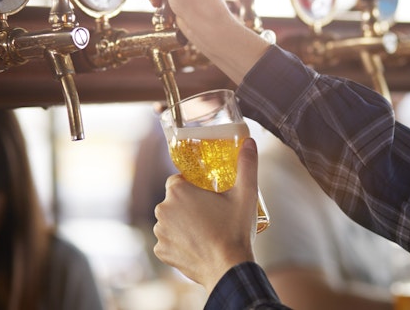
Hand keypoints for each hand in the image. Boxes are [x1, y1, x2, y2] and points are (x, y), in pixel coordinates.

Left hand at [153, 137, 258, 291]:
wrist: (228, 268)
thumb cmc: (235, 229)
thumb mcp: (246, 193)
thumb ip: (247, 164)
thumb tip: (250, 141)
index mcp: (177, 192)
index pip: (178, 180)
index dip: (193, 186)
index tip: (208, 194)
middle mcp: (162, 210)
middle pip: (174, 200)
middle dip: (188, 205)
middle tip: (211, 213)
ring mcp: (160, 233)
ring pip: (171, 220)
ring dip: (183, 223)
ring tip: (206, 230)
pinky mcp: (161, 252)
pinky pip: (168, 240)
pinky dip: (180, 242)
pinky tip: (198, 245)